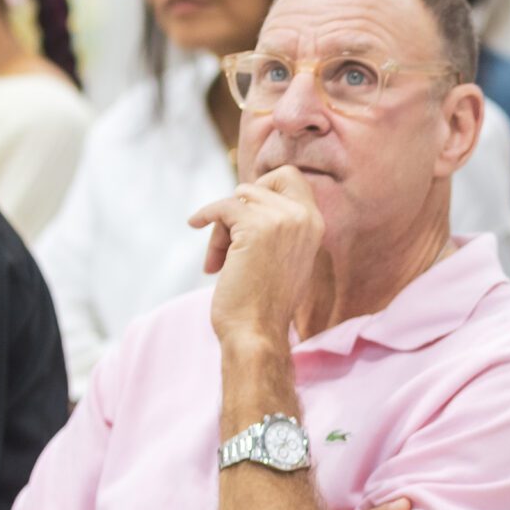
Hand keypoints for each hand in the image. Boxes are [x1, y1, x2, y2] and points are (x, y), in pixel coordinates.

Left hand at [190, 168, 325, 350]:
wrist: (257, 332)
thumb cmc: (265, 303)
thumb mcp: (286, 256)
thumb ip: (280, 226)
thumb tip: (246, 196)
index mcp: (315, 224)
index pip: (292, 177)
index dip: (265, 185)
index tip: (246, 209)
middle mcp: (304, 217)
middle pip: (264, 181)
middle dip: (242, 203)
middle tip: (231, 234)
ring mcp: (282, 220)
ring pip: (239, 198)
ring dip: (223, 226)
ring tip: (220, 258)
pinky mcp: (254, 227)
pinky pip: (221, 208)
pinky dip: (204, 216)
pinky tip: (194, 224)